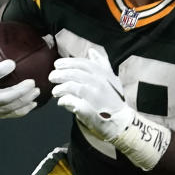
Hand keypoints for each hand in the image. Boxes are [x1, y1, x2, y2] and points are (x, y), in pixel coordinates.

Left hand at [49, 49, 169, 170]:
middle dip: (60, 74)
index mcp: (103, 74)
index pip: (82, 64)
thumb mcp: (112, 79)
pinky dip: (64, 101)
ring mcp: (94, 96)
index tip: (57, 65)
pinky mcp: (88, 109)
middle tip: (52, 77)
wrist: (122, 122)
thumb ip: (102, 64)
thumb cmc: (114, 100)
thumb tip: (91, 51)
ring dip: (60, 88)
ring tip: (55, 91)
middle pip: (74, 74)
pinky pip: (71, 102)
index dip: (68, 62)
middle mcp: (99, 83)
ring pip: (72, 86)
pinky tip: (61, 102)